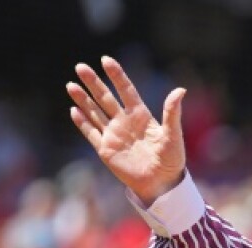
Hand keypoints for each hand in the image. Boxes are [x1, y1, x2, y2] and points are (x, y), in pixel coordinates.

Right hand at [67, 57, 186, 204]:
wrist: (161, 184)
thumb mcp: (173, 135)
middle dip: (93, 82)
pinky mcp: (106, 150)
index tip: (105, 60)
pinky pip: (91, 133)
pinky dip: (83, 122)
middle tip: (80, 66)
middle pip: (105, 97)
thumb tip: (180, 90)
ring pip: (95, 112)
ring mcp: (114, 135)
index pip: (125, 90)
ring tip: (71, 85)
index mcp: (141, 115)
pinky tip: (74, 110)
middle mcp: (124, 122)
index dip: (116, 75)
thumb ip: (172, 112)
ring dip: (83, 100)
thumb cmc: (171, 160)